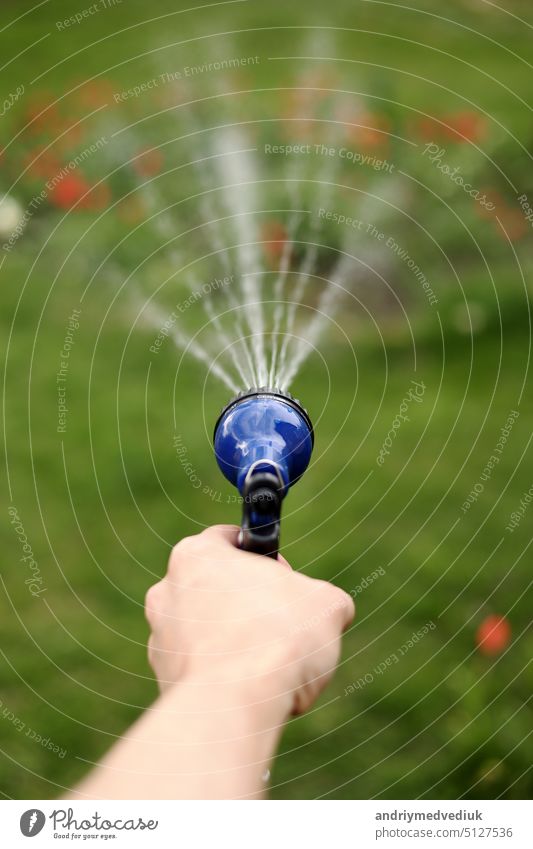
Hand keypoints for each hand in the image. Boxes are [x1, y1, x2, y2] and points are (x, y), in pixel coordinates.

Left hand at [145, 525, 353, 715]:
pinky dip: (223, 675)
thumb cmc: (277, 640)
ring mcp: (160, 638)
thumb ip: (321, 597)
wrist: (237, 706)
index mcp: (196, 555)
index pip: (229, 539)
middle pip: (216, 587)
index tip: (285, 579)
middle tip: (281, 623)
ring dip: (235, 641)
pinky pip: (201, 669)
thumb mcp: (325, 603)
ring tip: (269, 663)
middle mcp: (167, 592)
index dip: (264, 558)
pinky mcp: (164, 680)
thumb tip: (328, 610)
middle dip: (249, 603)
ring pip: (206, 630)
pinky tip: (250, 688)